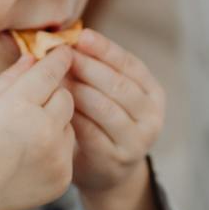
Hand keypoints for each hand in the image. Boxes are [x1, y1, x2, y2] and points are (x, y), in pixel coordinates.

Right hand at [0, 48, 74, 209]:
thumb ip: (8, 78)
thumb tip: (33, 58)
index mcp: (18, 106)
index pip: (50, 72)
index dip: (58, 59)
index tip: (64, 52)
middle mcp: (43, 129)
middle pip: (66, 96)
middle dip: (53, 94)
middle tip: (34, 101)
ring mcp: (56, 156)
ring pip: (69, 123)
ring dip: (54, 121)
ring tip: (27, 134)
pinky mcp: (64, 176)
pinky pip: (67, 149)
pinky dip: (54, 147)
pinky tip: (29, 155)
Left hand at [67, 28, 165, 209]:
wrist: (107, 173)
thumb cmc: (102, 124)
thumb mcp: (109, 95)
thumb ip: (97, 71)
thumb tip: (68, 39)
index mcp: (153, 93)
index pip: (130, 64)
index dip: (105, 49)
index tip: (80, 36)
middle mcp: (151, 117)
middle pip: (118, 85)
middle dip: (88, 67)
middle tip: (61, 56)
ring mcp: (137, 141)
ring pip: (105, 107)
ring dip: (78, 90)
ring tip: (55, 78)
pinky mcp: (116, 159)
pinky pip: (90, 132)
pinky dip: (72, 116)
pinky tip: (55, 106)